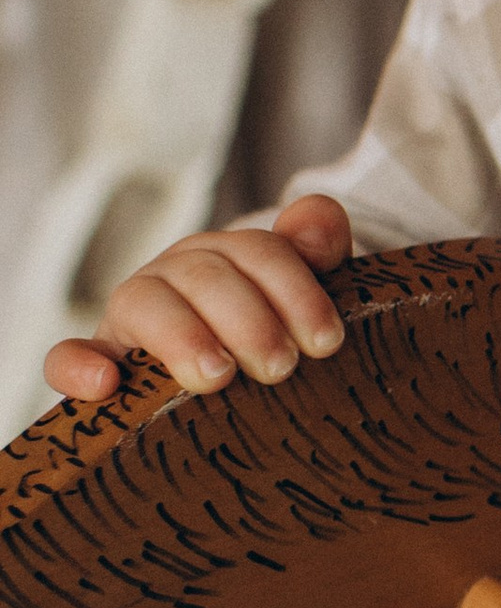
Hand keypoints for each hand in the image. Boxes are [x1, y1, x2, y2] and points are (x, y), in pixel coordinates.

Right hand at [42, 193, 352, 406]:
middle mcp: (175, 276)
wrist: (232, 391)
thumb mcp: (302, 298)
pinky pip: (67, 356)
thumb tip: (317, 215)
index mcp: (227, 256)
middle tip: (280, 367)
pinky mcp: (98, 362)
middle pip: (204, 277)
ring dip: (181, 336)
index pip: (258, 252)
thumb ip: (316, 253)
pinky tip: (105, 387)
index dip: (295, 290)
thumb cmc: (273, 340)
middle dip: (248, 320)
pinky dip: (78, 367)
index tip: (326, 340)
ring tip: (216, 376)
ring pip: (142, 303)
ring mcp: (131, 319)